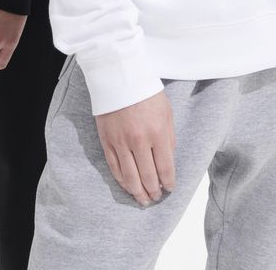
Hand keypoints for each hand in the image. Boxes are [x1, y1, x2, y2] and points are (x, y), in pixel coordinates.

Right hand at [95, 91, 176, 205]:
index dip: (168, 183)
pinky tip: (128, 187)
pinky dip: (122, 181)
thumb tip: (168, 162)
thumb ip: (169, 138)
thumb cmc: (145, 91)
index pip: (165, 168)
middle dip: (154, 191)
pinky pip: (114, 168)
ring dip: (138, 192)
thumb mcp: (166, 111)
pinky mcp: (107, 140)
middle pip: (148, 177)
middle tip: (156, 196)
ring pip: (130, 177)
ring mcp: (121, 142)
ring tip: (143, 200)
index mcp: (157, 132)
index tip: (169, 188)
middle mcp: (139, 140)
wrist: (118, 75)